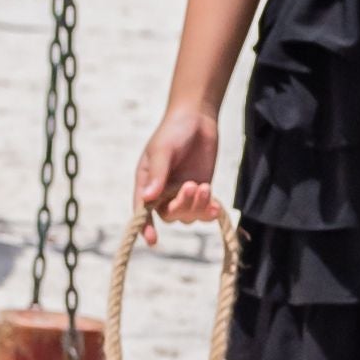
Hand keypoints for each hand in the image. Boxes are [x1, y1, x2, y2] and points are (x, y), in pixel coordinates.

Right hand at [132, 102, 224, 234]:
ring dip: (197, 207)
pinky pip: (204, 211)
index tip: (152, 240)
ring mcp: (182, 193)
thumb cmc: (173, 131)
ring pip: (188, 215)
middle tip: (192, 186)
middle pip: (169, 215)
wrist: (197, 119)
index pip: (142, 210)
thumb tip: (148, 198)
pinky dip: (210, 211)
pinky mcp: (201, 192)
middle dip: (181, 206)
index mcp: (146, 184)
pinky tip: (217, 205)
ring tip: (204, 187)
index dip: (145, 226)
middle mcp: (163, 193)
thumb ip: (157, 174)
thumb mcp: (163, 150)